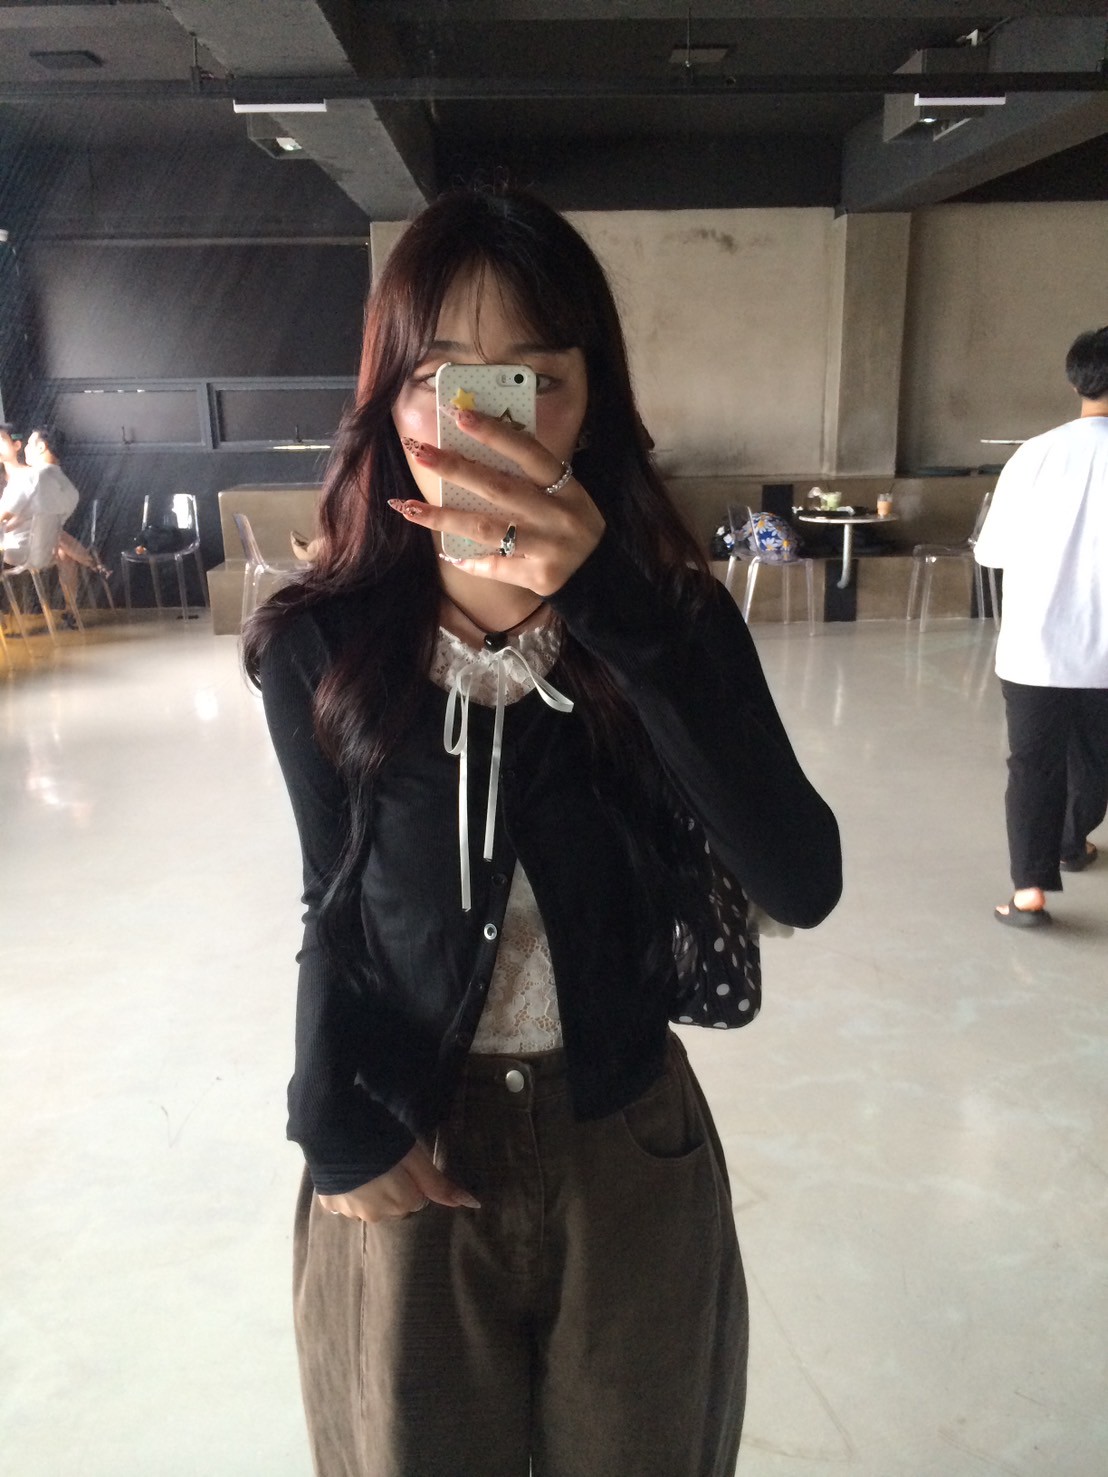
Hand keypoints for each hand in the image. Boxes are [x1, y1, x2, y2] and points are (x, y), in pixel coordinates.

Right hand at [317, 1143, 479, 1223]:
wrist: (331, 1125)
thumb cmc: (381, 1136)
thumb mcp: (415, 1156)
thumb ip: (439, 1183)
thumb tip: (473, 1204)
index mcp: (402, 1205)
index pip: (416, 1198)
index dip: (411, 1178)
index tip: (401, 1162)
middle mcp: (376, 1217)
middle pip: (394, 1205)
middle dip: (392, 1188)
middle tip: (383, 1160)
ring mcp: (350, 1213)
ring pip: (370, 1205)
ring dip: (369, 1190)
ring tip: (363, 1162)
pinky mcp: (328, 1206)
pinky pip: (346, 1202)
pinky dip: (348, 1190)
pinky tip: (345, 1169)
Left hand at [389, 408, 605, 595]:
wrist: (600, 575)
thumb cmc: (572, 525)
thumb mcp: (566, 495)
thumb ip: (532, 478)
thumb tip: (477, 452)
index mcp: (565, 487)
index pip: (528, 453)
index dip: (495, 434)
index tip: (460, 416)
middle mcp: (556, 514)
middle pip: (498, 488)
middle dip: (456, 469)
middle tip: (421, 453)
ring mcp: (547, 546)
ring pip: (486, 528)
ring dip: (443, 518)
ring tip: (408, 507)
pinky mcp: (538, 575)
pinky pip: (494, 565)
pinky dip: (469, 561)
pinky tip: (448, 554)